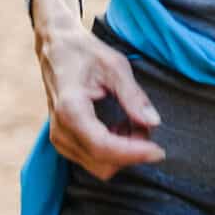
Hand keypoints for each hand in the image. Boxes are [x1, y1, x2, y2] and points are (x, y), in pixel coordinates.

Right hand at [31, 0, 163, 180]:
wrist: (56, 48)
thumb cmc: (85, 53)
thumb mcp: (115, 66)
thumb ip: (133, 96)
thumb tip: (154, 123)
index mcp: (71, 109)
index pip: (103, 147)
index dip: (133, 153)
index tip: (158, 151)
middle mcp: (60, 130)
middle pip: (102, 163)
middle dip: (131, 152)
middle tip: (147, 126)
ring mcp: (59, 138)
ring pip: (98, 166)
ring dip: (123, 152)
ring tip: (134, 123)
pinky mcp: (63, 141)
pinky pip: (92, 158)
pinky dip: (113, 150)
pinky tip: (122, 126)